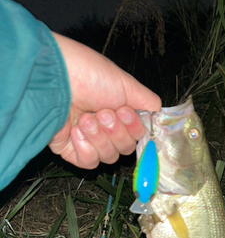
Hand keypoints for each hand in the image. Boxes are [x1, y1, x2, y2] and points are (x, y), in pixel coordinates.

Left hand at [49, 33, 160, 168]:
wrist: (53, 79)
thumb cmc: (88, 75)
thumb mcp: (127, 84)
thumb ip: (148, 102)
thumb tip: (160, 115)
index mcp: (119, 112)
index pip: (138, 136)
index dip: (133, 129)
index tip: (123, 112)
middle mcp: (105, 127)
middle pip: (125, 149)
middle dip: (115, 131)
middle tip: (102, 113)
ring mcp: (88, 139)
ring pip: (108, 157)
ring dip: (99, 137)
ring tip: (85, 119)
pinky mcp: (71, 150)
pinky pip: (89, 162)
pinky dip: (85, 147)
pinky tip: (76, 131)